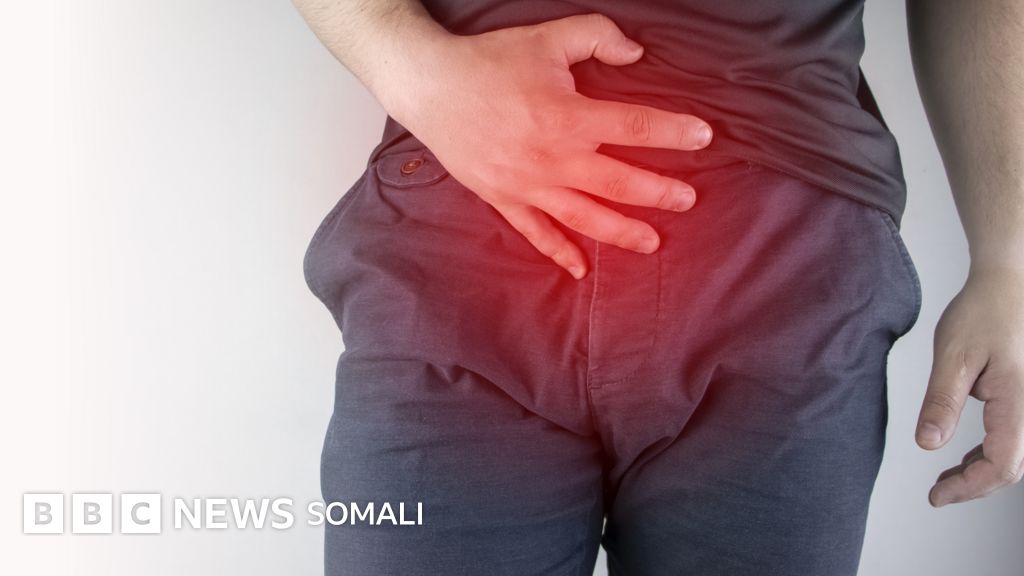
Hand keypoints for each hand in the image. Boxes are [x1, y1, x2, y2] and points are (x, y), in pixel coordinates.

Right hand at [380, 13, 711, 278]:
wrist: (429, 87)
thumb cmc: (490, 61)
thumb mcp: (549, 36)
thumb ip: (600, 37)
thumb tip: (637, 54)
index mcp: (568, 117)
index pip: (635, 126)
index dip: (673, 132)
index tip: (704, 137)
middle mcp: (553, 159)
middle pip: (619, 183)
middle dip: (659, 193)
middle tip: (688, 200)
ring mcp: (528, 186)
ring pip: (585, 218)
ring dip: (622, 232)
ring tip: (652, 242)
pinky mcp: (504, 199)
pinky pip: (536, 233)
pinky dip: (558, 252)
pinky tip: (581, 270)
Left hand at [915, 267, 1023, 505]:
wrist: (1009, 285)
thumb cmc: (984, 313)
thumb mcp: (954, 356)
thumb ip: (942, 401)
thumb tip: (928, 444)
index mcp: (1019, 402)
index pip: (1002, 464)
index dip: (969, 487)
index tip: (936, 495)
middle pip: (1011, 466)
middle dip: (974, 485)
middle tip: (937, 493)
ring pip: (1013, 454)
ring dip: (981, 471)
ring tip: (945, 480)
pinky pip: (1013, 437)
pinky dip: (988, 453)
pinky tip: (963, 456)